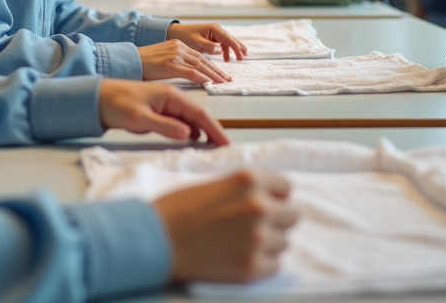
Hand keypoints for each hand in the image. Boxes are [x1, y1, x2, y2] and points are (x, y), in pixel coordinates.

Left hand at [98, 79, 228, 143]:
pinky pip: (179, 122)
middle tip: (223, 148)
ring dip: (202, 132)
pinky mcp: (159, 111)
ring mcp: (166, 105)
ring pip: (190, 120)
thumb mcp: (140, 118)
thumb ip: (165, 126)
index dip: (215, 128)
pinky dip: (189, 131)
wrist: (97, 98)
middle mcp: (172, 98)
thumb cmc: (116, 104)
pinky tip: (193, 140)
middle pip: (198, 116)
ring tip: (213, 147)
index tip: (226, 142)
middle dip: (212, 131)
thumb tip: (188, 133)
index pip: (200, 113)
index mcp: (171, 95)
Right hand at [138, 41, 232, 84]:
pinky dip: (202, 77)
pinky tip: (209, 83)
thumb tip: (188, 73)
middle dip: (217, 71)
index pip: (200, 56)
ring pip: (200, 65)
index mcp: (177, 45)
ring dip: (214, 76)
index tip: (221, 74)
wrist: (128, 60)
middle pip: (203, 60)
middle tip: (227, 80)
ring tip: (223, 83)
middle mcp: (179, 48)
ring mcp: (175, 55)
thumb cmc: (143, 63)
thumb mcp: (162, 59)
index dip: (212, 66)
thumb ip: (176, 63)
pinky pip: (191, 72)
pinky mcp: (170, 64)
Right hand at [154, 170, 296, 283]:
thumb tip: (268, 199)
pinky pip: (274, 265)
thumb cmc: (176, 210)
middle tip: (251, 227)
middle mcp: (259, 205)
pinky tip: (237, 257)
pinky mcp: (251, 266)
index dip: (274, 197)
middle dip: (275, 221)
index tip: (264, 204)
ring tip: (238, 243)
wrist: (154, 239)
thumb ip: (244, 189)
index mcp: (249, 179)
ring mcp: (257, 237)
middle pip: (292, 216)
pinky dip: (260, 264)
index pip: (286, 188)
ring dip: (267, 244)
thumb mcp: (214, 184)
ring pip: (283, 242)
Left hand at [167, 22, 247, 61]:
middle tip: (245, 56)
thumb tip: (220, 50)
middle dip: (238, 47)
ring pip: (227, 42)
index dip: (236, 47)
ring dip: (232, 50)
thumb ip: (209, 46)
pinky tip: (226, 58)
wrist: (174, 32)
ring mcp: (213, 33)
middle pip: (231, 39)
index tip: (241, 56)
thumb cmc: (184, 36)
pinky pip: (221, 44)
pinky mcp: (210, 38)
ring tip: (238, 59)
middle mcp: (215, 29)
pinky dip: (225, 50)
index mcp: (214, 28)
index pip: (229, 38)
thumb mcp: (196, 42)